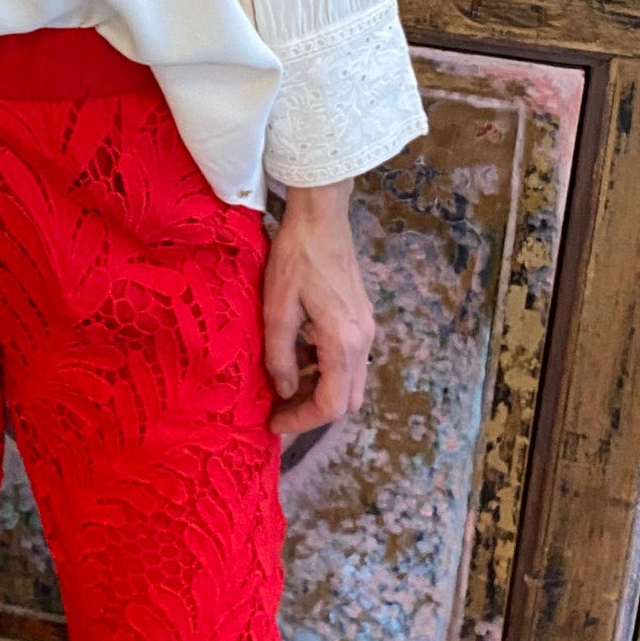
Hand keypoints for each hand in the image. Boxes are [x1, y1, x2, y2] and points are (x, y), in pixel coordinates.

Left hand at [262, 179, 373, 435]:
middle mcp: (363, 341)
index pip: (331, 405)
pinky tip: (298, 359)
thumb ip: (280, 356)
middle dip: (313, 411)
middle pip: (347, 400)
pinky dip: (326, 371)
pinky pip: (349, 360)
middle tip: (278, 410)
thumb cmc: (296, 257)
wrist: (321, 216)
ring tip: (282, 388)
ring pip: (349, 381)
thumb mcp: (277, 309)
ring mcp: (366, 329)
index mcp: (343, 343)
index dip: (302, 421)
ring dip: (320, 391)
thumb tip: (284, 391)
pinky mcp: (361, 317)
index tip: (273, 424)